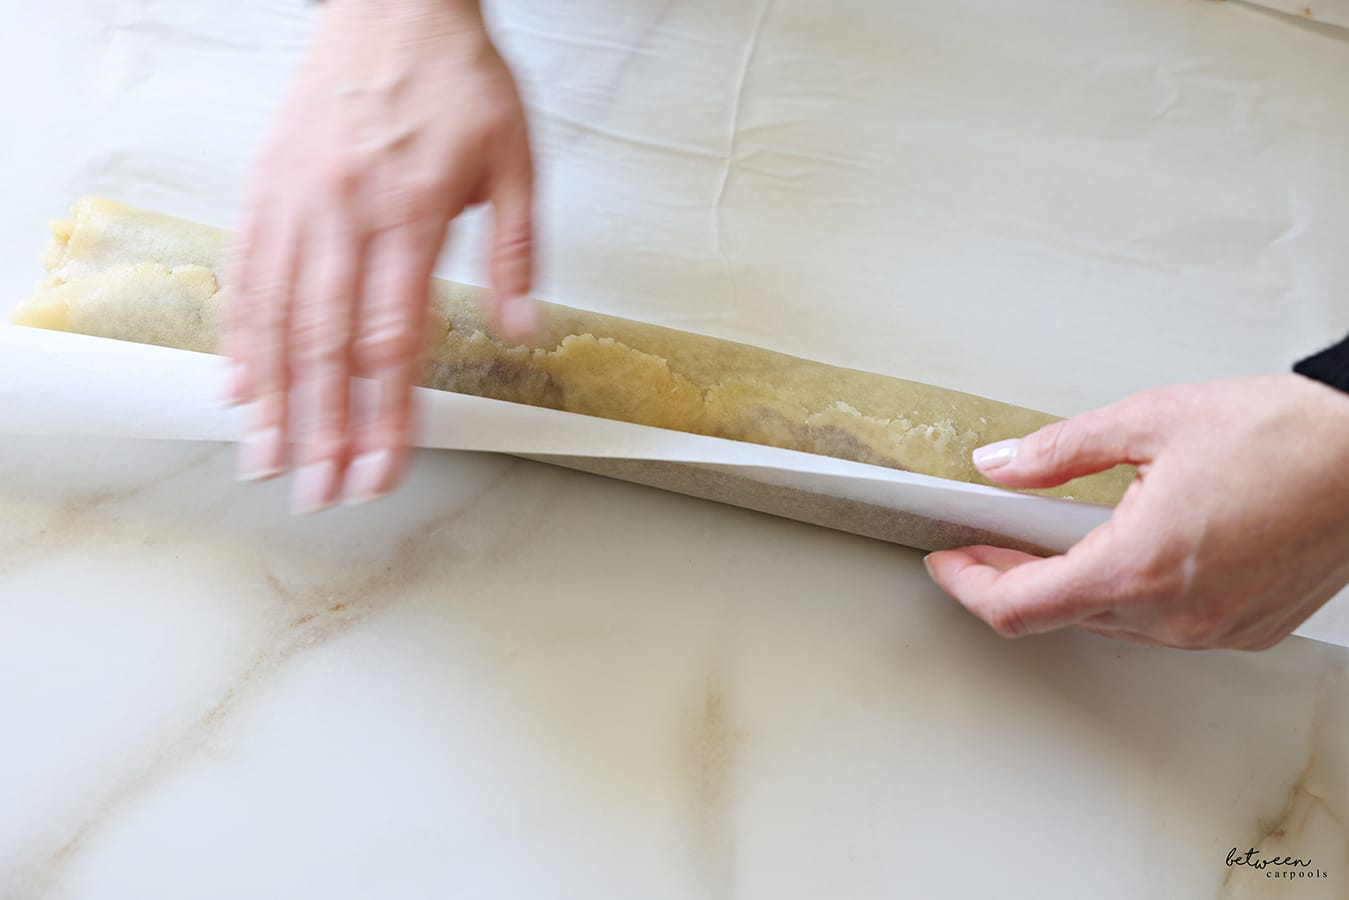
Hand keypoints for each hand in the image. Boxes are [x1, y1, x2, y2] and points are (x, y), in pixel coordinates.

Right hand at [225, 0, 534, 512]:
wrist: (395, 3)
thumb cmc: (456, 79)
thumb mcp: (516, 161)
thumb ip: (517, 253)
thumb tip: (525, 331)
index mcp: (408, 216)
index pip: (392, 343)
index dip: (385, 419)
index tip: (381, 472)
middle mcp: (343, 216)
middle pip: (327, 347)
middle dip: (323, 430)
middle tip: (318, 491)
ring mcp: (297, 204)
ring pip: (276, 319)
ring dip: (271, 399)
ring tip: (265, 459)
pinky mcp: (267, 189)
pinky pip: (247, 273)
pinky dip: (241, 335)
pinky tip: (238, 382)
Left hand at [925, 375, 1348, 649]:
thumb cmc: (1289, 436)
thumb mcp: (1150, 421)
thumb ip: (1059, 451)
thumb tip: (1002, 467)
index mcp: (1139, 567)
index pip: (1018, 605)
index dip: (967, 584)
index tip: (947, 561)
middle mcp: (1175, 616)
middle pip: (1059, 614)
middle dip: (1015, 576)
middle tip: (994, 535)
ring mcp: (1215, 631)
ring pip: (1110, 621)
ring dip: (1073, 584)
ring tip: (1060, 533)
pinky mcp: (1248, 629)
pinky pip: (1164, 624)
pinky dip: (1131, 591)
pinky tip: (1133, 546)